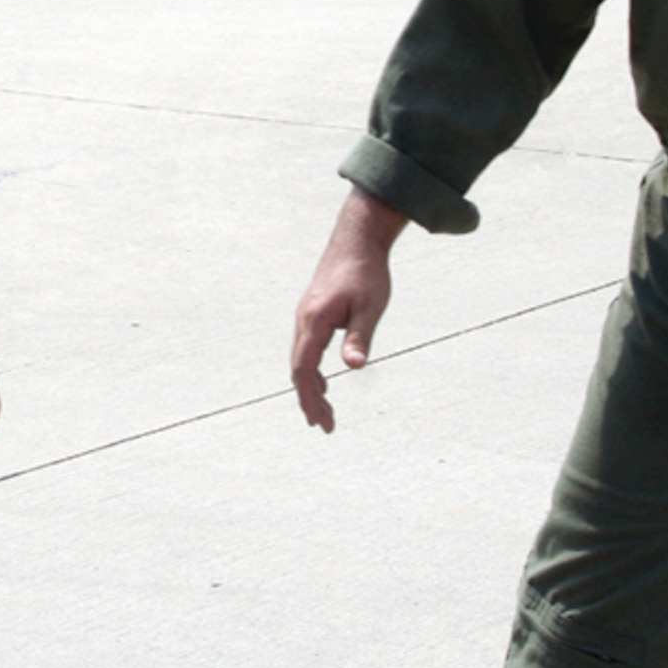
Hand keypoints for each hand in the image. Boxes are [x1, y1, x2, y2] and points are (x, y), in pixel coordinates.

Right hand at [290, 188, 404, 432]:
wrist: (357, 239)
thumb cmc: (366, 273)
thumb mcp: (370, 306)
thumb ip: (359, 336)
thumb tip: (354, 366)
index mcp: (315, 321)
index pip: (304, 369)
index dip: (310, 399)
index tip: (323, 423)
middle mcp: (304, 321)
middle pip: (298, 369)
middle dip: (309, 400)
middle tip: (324, 427)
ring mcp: (306, 317)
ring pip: (300, 360)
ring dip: (310, 388)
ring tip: (323, 412)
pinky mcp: (313, 314)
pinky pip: (306, 350)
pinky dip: (312, 371)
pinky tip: (324, 383)